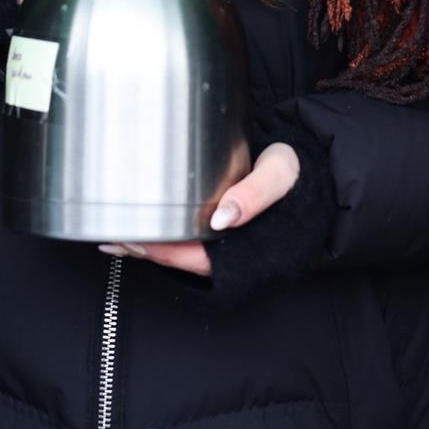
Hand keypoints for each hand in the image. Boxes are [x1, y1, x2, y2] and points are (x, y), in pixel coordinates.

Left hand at [97, 140, 300, 275]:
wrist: (319, 168)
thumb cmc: (299, 170)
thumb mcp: (280, 174)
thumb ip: (255, 193)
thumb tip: (221, 218)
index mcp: (246, 248)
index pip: (191, 256)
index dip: (158, 251)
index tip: (129, 238)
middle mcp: (233, 253)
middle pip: (179, 259)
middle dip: (144, 250)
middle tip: (109, 237)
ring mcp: (228, 243)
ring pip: (181, 251)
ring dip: (149, 244)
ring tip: (115, 235)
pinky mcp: (224, 228)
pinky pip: (189, 238)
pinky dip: (165, 233)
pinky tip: (144, 222)